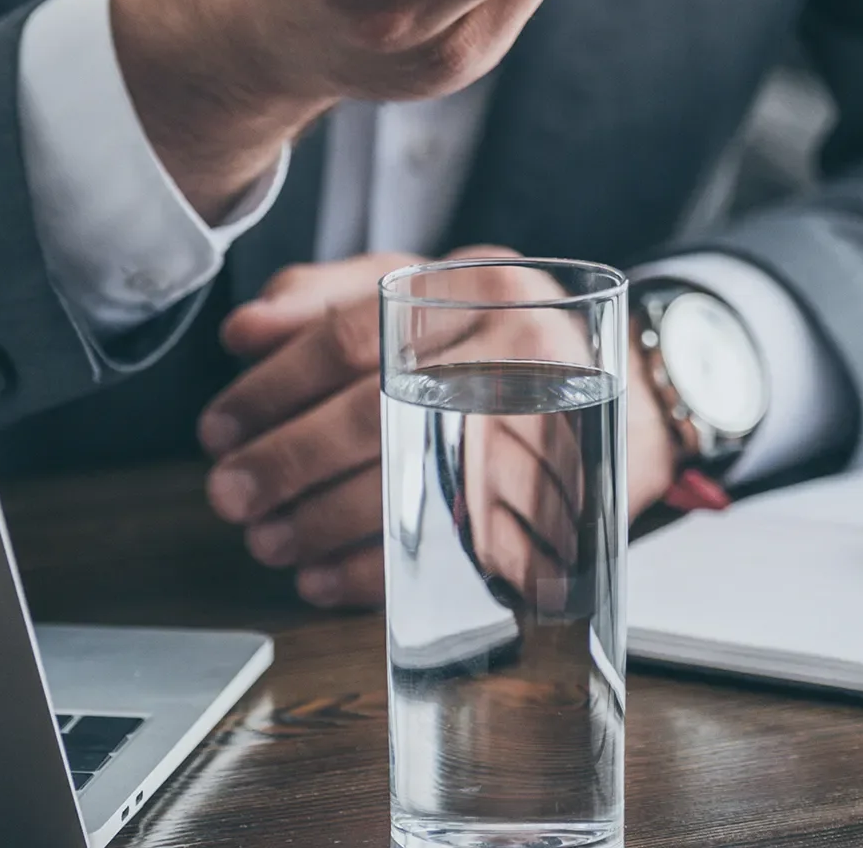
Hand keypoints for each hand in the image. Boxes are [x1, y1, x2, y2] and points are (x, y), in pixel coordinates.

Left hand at [200, 248, 684, 608]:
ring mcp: (544, 428)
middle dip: (285, 460)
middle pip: (375, 410)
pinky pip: (452, 544)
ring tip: (268, 538)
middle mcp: (522, 349)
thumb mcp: (437, 291)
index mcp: (485, 285)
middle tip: (230, 490)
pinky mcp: (552, 504)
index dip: (273, 386)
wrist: (642, 396)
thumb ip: (336, 295)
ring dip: (320, 522)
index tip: (220, 426)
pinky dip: (376, 571)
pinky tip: (323, 577)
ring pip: (408, 482)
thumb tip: (245, 333)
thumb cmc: (511, 342)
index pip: (354, 335)